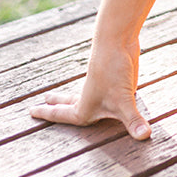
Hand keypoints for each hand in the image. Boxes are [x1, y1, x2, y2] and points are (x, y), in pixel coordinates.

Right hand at [29, 41, 150, 139]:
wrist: (117, 39)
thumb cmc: (114, 72)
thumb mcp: (124, 101)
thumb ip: (134, 121)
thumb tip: (145, 137)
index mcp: (84, 108)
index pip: (61, 115)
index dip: (47, 115)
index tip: (30, 111)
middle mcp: (90, 97)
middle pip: (68, 103)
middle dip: (56, 105)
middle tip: (42, 101)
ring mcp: (100, 86)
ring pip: (82, 94)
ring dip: (71, 97)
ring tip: (63, 98)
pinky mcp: (112, 77)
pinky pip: (99, 89)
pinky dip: (94, 92)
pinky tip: (100, 91)